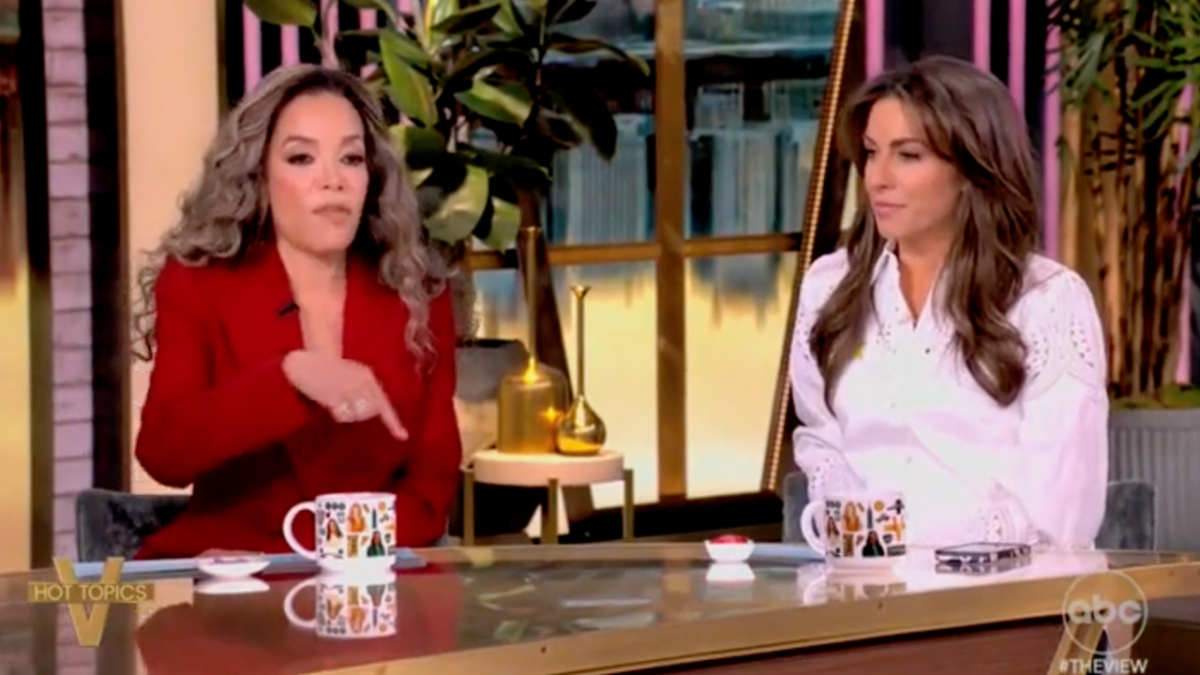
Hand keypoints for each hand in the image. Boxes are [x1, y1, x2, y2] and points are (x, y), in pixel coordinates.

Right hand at [282, 350, 408, 439]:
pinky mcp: (333, 396)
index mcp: (368, 378)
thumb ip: (365, 391)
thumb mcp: (354, 373)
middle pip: (371, 412)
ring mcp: (348, 390)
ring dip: (348, 414)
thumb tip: (373, 413)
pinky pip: (342, 415)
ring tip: (337, 402)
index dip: (393, 423)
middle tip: (347, 405)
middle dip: (362, 414)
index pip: (384, 403)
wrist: (311, 357)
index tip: (403, 437)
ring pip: (357, 416)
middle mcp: (361, 383)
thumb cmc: (333, 369)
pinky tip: (330, 403)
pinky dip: (338, 413)